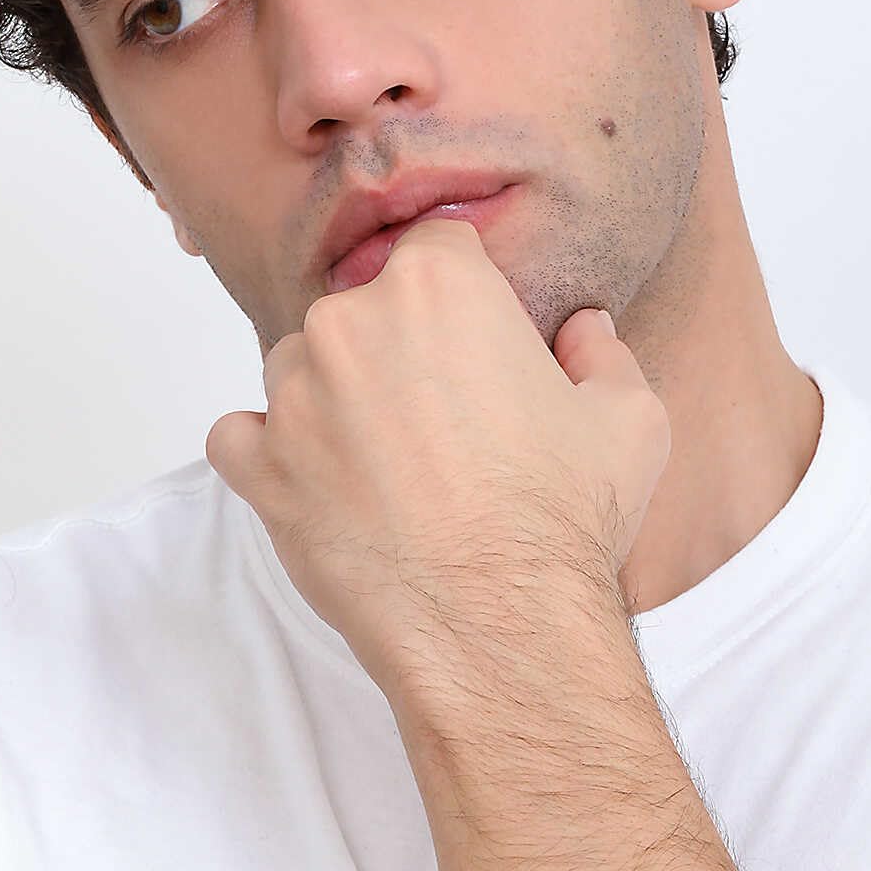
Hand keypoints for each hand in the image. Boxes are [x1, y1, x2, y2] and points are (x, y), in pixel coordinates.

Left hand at [205, 217, 670, 682]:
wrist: (500, 627)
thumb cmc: (563, 520)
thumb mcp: (629, 419)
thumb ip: (601, 352)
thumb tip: (585, 327)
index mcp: (438, 284)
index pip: (433, 243)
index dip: (462, 291)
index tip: (476, 338)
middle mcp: (351, 320)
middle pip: (363, 309)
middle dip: (397, 353)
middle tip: (446, 422)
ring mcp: (294, 394)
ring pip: (300, 368)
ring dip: (333, 401)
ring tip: (392, 465)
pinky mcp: (260, 465)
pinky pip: (241, 435)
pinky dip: (271, 454)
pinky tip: (323, 486)